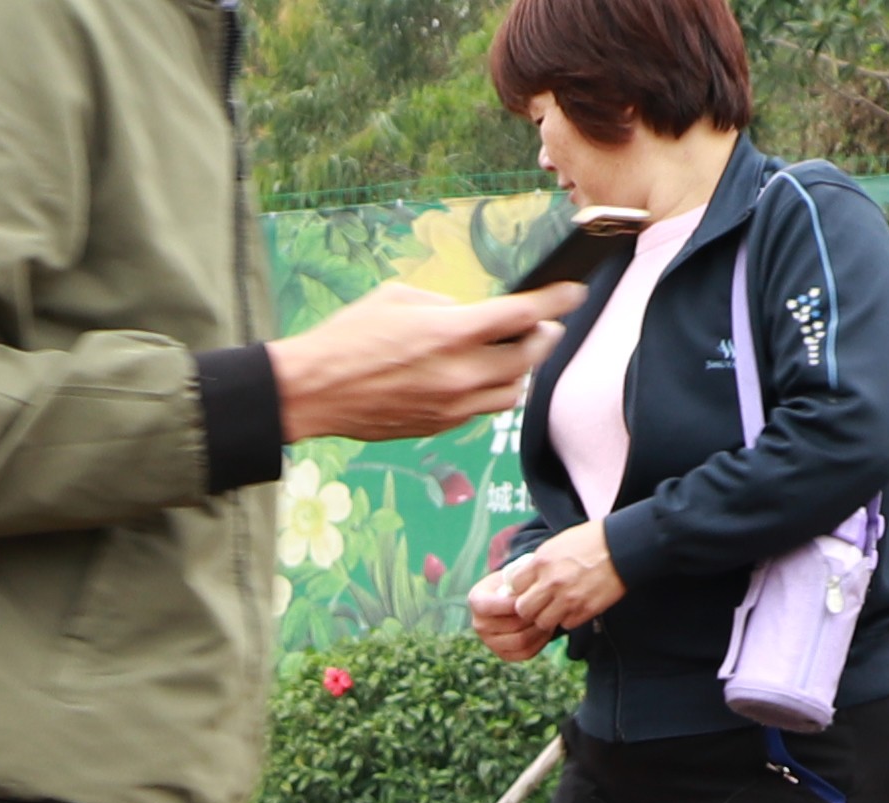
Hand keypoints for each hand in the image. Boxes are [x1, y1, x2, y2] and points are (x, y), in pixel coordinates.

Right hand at [271, 281, 571, 446]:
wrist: (315, 391)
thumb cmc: (348, 338)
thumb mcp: (398, 298)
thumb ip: (445, 305)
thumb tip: (472, 315)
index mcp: (450, 332)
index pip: (524, 315)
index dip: (556, 300)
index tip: (574, 291)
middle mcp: (459, 373)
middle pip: (529, 357)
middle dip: (544, 336)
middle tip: (546, 324)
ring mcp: (452, 406)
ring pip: (514, 392)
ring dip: (522, 371)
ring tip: (515, 353)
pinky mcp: (441, 427)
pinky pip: (485, 411)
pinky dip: (494, 392)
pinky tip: (484, 378)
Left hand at [469, 528, 621, 653]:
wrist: (622, 547)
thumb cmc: (591, 540)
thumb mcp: (558, 543)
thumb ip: (539, 562)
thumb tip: (524, 578)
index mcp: (541, 562)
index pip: (515, 586)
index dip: (519, 590)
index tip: (527, 590)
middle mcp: (551, 582)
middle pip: (524, 609)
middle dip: (529, 609)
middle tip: (538, 605)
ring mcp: (568, 598)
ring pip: (543, 622)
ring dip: (548, 617)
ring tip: (556, 609)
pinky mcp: (585, 610)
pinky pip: (567, 624)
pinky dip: (568, 619)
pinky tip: (574, 608)